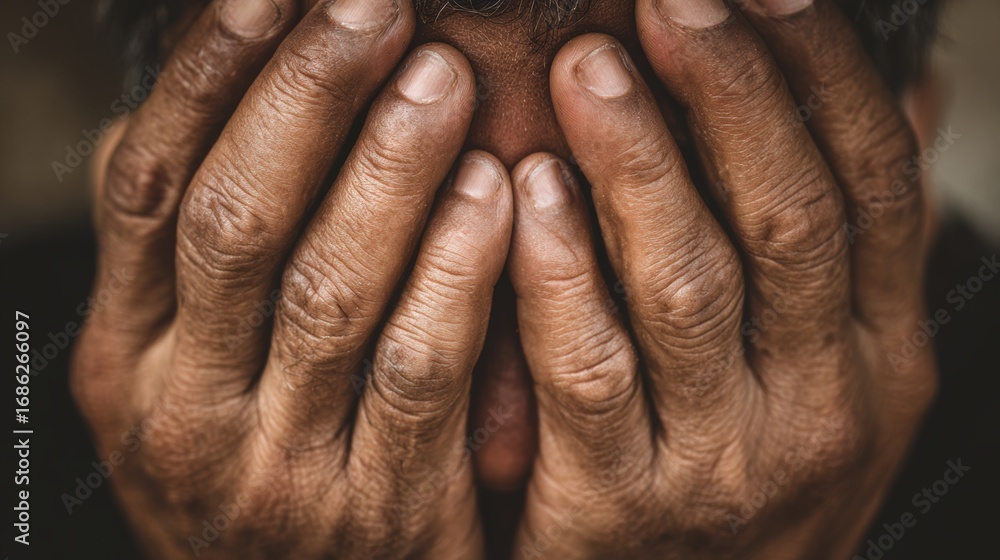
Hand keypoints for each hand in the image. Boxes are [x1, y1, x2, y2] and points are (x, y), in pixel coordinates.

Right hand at [72, 1, 510, 557]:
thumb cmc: (254, 462)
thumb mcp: (189, 374)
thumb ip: (191, 261)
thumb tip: (200, 99)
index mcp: (125, 359)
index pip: (149, 190)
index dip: (206, 79)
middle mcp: (183, 412)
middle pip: (235, 223)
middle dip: (305, 101)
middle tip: (373, 8)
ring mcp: (280, 469)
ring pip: (330, 292)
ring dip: (388, 173)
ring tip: (442, 76)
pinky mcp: (383, 511)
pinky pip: (422, 376)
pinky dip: (456, 276)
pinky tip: (496, 191)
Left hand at [506, 0, 935, 556]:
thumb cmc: (757, 471)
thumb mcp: (836, 369)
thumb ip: (855, 247)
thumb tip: (911, 89)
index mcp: (881, 352)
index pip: (874, 183)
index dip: (823, 71)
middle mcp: (824, 403)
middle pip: (790, 217)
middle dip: (732, 93)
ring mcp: (726, 460)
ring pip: (688, 287)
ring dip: (639, 166)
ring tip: (590, 68)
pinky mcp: (621, 507)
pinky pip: (588, 376)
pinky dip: (559, 275)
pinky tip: (526, 192)